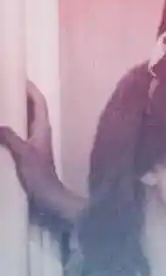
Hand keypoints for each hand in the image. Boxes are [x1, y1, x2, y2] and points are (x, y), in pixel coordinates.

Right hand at [0, 81, 83, 223]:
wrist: (51, 199)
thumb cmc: (41, 177)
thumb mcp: (24, 155)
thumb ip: (11, 138)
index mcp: (42, 130)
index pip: (39, 103)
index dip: (30, 89)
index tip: (18, 76)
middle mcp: (41, 133)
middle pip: (32, 109)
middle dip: (20, 96)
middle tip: (3, 87)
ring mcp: (36, 143)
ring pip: (25, 121)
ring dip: (14, 111)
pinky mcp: (29, 153)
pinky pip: (19, 133)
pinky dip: (10, 127)